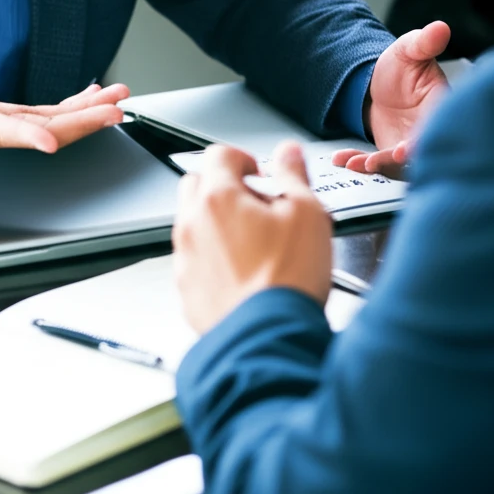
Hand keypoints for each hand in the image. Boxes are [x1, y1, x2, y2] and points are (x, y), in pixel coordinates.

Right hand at [0, 0, 129, 171]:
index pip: (0, 129)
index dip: (26, 137)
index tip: (50, 144)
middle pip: (44, 130)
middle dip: (83, 121)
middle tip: (115, 108)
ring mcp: (0, 127)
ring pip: (51, 126)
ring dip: (86, 115)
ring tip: (117, 101)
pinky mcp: (3, 122)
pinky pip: (45, 119)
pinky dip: (71, 110)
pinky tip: (91, 100)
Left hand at [172, 143, 332, 334]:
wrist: (267, 339)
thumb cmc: (286, 281)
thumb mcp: (307, 215)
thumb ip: (294, 176)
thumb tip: (288, 154)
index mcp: (218, 198)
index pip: (219, 155)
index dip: (244, 158)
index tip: (259, 173)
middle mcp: (192, 225)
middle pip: (196, 185)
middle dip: (223, 186)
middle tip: (255, 203)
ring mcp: (185, 259)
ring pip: (193, 224)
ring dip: (217, 222)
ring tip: (254, 241)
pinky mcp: (187, 289)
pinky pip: (194, 260)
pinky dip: (213, 257)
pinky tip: (243, 272)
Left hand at [333, 21, 450, 178]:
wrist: (379, 82)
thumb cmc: (402, 67)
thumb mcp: (410, 50)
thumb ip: (424, 42)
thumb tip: (439, 28)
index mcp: (439, 107)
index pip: (435, 128)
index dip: (421, 141)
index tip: (404, 149)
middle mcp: (426, 131)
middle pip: (417, 153)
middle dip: (397, 162)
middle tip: (375, 162)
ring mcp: (408, 146)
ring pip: (396, 164)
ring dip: (376, 167)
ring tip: (355, 164)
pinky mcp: (389, 155)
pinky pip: (375, 163)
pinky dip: (359, 163)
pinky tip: (343, 160)